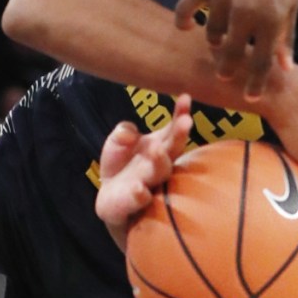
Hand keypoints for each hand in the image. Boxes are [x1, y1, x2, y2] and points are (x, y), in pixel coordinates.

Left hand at [95, 94, 193, 251]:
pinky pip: (139, 198)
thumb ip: (123, 132)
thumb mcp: (118, 140)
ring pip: (160, 171)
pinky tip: (138, 188)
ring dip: (160, 160)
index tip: (186, 97)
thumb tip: (129, 134)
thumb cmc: (122, 163)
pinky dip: (139, 194)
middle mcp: (160, 162)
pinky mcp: (134, 200)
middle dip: (180, 134)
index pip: (174, 127)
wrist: (110, 197)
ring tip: (157, 149)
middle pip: (174, 148)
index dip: (181, 113)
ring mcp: (149, 182)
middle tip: (186, 121)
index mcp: (160, 143)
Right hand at [175, 0, 297, 98]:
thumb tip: (285, 68)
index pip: (262, 63)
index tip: (252, 97)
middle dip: (228, 70)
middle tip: (225, 74)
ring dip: (213, 42)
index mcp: (273, 18)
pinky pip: (185, 11)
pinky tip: (186, 26)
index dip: (256, 83)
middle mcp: (247, 11)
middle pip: (231, 56)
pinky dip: (184, 22)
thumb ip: (286, 36)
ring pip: (210, 36)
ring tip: (217, 41)